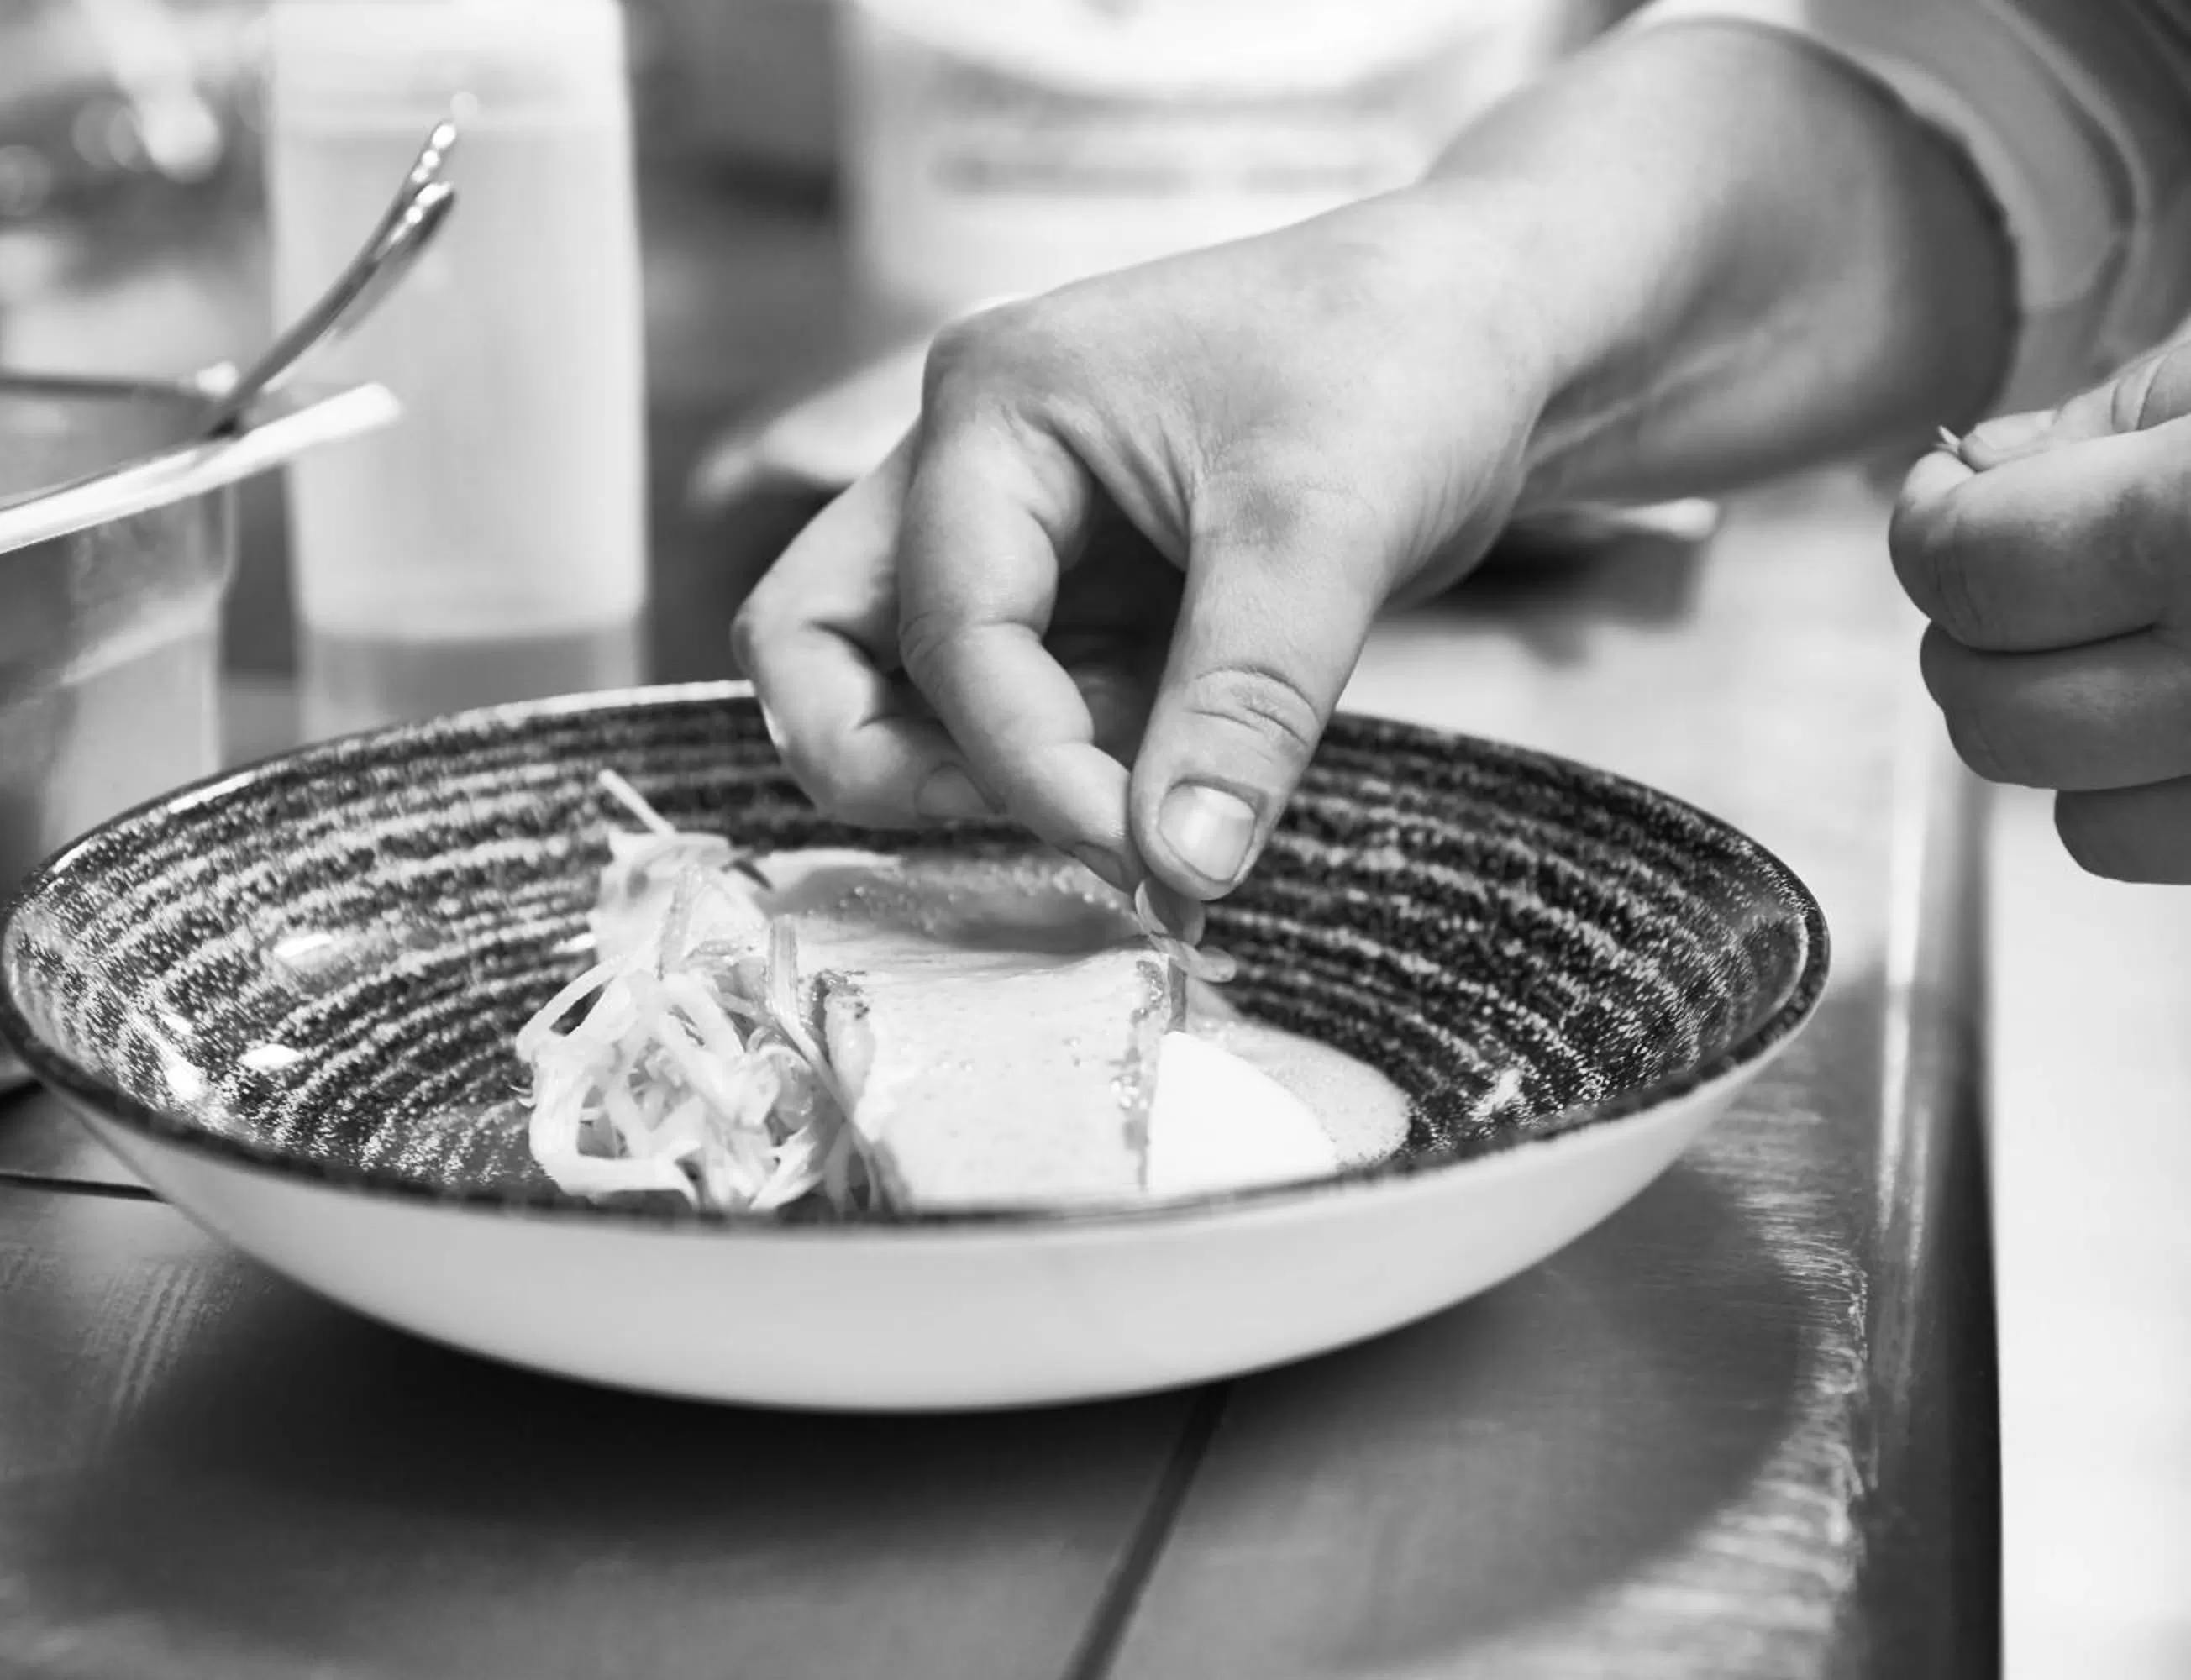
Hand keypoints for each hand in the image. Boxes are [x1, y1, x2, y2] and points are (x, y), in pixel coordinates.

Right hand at [732, 194, 1550, 902]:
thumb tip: (1179, 871)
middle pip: (811, 642)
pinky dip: (1048, 772)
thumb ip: (1245, 706)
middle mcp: (962, 462)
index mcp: (996, 407)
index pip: (948, 629)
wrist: (1488, 327)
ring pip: (881, 681)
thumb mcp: (1332, 529)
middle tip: (1047, 835)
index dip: (1027, 766)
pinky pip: (995, 704)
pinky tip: (1158, 807)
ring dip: (967, 776)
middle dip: (887, 766)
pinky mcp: (1062, 590)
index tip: (1144, 859)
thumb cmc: (1407, 362)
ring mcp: (1002, 529)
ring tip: (1123, 823)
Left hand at [1893, 343, 2190, 880]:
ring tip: (2131, 641)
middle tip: (2033, 567)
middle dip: (1979, 638)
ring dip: (2066, 732)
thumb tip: (1981, 468)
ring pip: (2077, 822)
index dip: (1934, 525)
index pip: (1972, 572)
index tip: (1951, 494)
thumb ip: (2113, 422)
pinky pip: (2168, 857)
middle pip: (1997, 713)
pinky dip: (2155, 795)